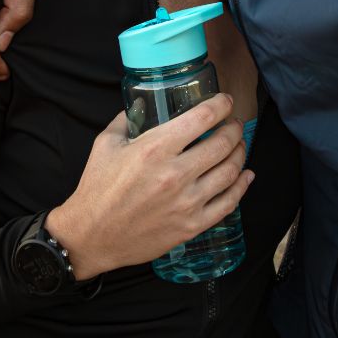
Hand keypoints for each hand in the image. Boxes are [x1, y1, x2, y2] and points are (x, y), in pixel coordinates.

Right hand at [45, 94, 251, 280]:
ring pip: (230, 172)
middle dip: (234, 127)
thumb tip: (145, 103)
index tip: (226, 101)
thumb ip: (126, 119)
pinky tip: (245, 176)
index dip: (221, 105)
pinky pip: (228, 203)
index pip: (202, 118)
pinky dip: (242, 186)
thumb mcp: (106, 143)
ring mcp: (186, 202)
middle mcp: (175, 174)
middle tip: (234, 123)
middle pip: (223, 143)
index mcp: (155, 149)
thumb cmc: (97, 189)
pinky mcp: (191, 225)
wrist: (91, 236)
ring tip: (238, 145)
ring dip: (240, 153)